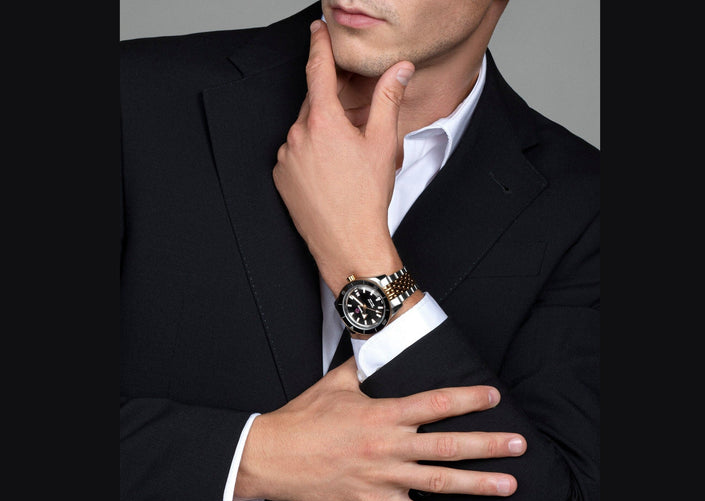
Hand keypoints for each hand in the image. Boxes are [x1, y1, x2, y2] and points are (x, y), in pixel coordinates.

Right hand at [236, 358, 525, 500]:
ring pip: (438, 481)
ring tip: (509, 486)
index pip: (434, 403)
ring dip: (477, 485)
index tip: (493, 397)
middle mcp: (388, 445)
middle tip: (519, 445)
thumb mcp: (334, 384)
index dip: (467, 399)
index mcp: (382, 414)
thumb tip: (376, 349)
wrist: (272, 456)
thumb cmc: (302, 420)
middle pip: (447, 444)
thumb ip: (362, 367)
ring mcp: (382, 476)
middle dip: (488, 444)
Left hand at [272, 20, 414, 294]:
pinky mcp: (279, 177)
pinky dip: (307, 157)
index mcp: (323, 121)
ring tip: (343, 165)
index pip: (318, 69)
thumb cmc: (366, 199)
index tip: (317, 29)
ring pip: (303, 132)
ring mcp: (285, 157)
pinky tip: (327, 176)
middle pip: (314, 106)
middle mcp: (297, 135)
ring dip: (320, 137)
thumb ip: (388, 99)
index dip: (319, 45)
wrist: (347, 242)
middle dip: (331, 111)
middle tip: (353, 134)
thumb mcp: (383, 144)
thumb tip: (399, 70)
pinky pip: (293, 155)